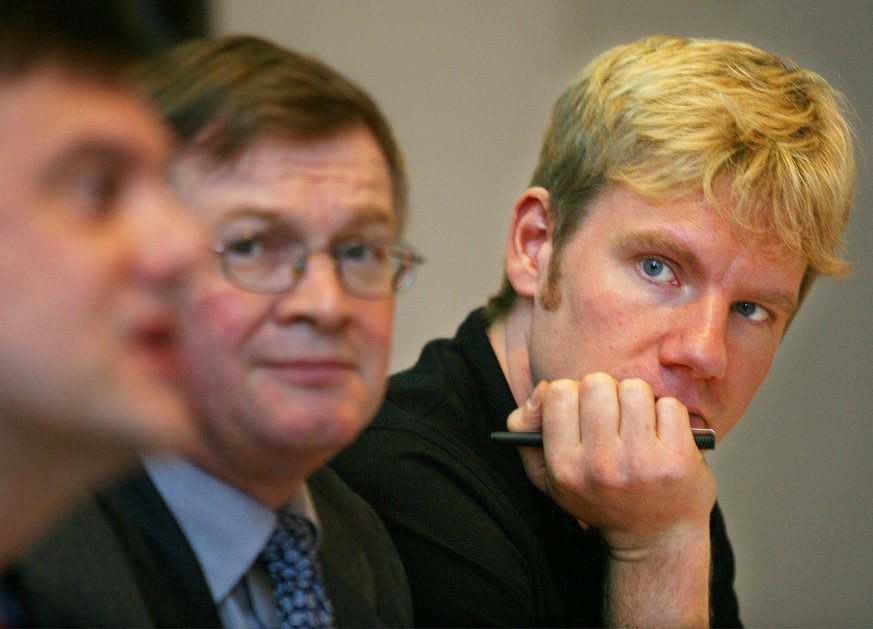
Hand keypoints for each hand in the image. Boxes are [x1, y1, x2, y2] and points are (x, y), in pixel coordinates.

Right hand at [507, 373, 715, 555]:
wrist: (655, 539)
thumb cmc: (600, 497)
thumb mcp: (548, 474)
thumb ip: (526, 428)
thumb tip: (542, 389)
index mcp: (564, 467)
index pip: (559, 393)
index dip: (572, 394)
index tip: (582, 411)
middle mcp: (600, 466)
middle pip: (597, 383)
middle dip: (607, 392)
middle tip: (613, 416)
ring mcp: (640, 463)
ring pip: (635, 389)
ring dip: (638, 401)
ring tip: (639, 426)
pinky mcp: (677, 460)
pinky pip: (670, 405)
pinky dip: (668, 415)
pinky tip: (663, 437)